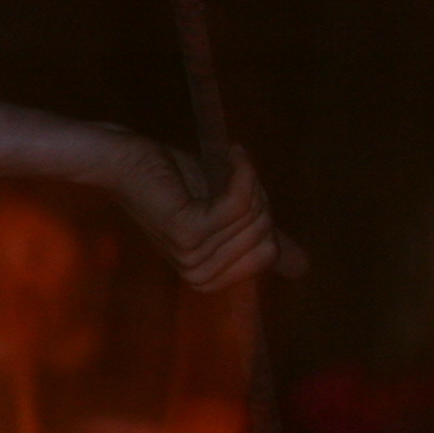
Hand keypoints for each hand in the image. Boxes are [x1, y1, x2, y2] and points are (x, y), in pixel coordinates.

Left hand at [110, 141, 285, 291]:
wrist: (129, 160)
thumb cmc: (177, 183)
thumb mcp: (230, 214)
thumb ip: (261, 239)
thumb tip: (304, 268)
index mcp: (210, 279)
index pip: (268, 252)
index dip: (260, 214)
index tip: (232, 192)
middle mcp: (199, 276)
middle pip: (263, 234)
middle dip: (253, 197)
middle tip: (220, 177)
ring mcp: (191, 257)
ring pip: (252, 215)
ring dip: (243, 181)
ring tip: (218, 168)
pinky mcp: (187, 232)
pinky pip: (239, 203)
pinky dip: (242, 172)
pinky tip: (233, 153)